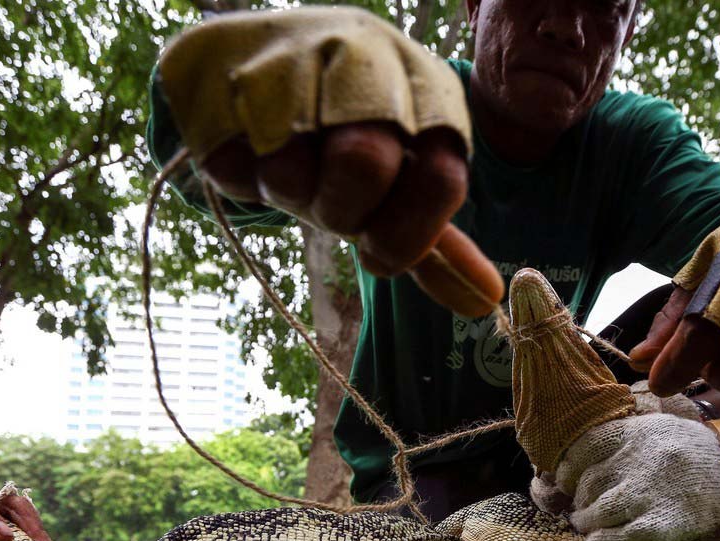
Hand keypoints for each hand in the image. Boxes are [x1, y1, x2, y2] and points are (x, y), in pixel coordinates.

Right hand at [158, 8, 500, 312]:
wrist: (247, 68)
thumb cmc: (338, 139)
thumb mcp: (393, 184)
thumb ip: (434, 242)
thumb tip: (486, 301)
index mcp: (426, 93)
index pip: (442, 180)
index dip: (410, 235)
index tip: (379, 255)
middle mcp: (372, 64)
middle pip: (365, 165)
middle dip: (341, 211)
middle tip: (329, 206)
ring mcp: (298, 59)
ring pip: (292, 168)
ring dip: (288, 191)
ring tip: (288, 165)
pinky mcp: (233, 74)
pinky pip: (233, 163)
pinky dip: (241, 176)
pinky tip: (251, 148)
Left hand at [533, 413, 719, 540]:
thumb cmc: (691, 454)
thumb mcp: (658, 429)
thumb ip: (621, 439)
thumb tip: (577, 461)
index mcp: (638, 433)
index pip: (584, 448)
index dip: (568, 468)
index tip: (567, 480)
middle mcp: (641, 461)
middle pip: (589, 483)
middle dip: (578, 499)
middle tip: (580, 509)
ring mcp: (651, 493)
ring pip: (599, 511)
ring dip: (586, 522)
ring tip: (587, 526)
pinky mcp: (664, 524)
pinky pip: (622, 538)